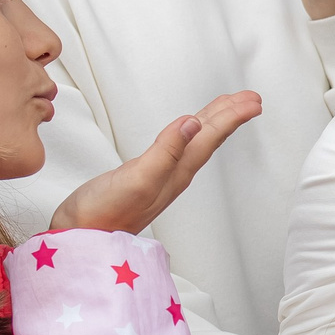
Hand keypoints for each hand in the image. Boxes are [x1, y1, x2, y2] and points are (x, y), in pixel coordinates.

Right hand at [47, 93, 260, 233]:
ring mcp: (161, 175)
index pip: (211, 137)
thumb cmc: (105, 212)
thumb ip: (167, 151)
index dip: (232, 117)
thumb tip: (193, 123)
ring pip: (196, 142)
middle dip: (230, 116)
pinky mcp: (145, 175)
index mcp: (177, 171)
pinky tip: (187, 129)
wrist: (82, 236)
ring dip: (214, 123)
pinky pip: (178, 148)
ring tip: (228, 107)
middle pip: (209, 138)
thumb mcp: (139, 178)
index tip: (252, 101)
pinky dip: (189, 133)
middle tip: (251, 98)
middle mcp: (174, 173)